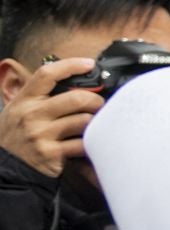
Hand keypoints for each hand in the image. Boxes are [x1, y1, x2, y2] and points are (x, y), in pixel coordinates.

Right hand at [0, 58, 103, 176]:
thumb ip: (39, 96)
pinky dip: (90, 143)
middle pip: (77, 98)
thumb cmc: (16, 135)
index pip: (47, 74)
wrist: (4, 166)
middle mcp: (31, 115)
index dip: (71, 65)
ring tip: (93, 126)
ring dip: (95, 123)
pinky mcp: (51, 154)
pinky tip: (88, 143)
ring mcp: (41, 134)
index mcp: (24, 100)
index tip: (89, 64)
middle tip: (99, 105)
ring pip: (84, 121)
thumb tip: (70, 80)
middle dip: (96, 101)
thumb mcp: (18, 110)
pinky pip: (82, 144)